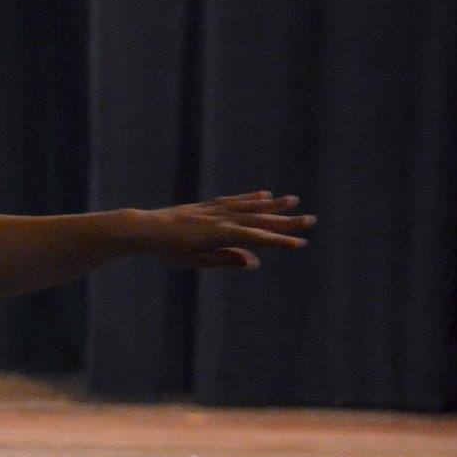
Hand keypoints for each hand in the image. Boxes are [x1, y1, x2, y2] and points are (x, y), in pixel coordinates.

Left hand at [131, 190, 314, 268]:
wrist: (145, 228)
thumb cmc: (168, 250)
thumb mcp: (196, 261)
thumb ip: (225, 260)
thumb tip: (254, 262)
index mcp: (220, 234)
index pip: (257, 238)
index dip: (280, 240)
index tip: (301, 243)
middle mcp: (221, 218)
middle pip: (259, 219)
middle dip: (286, 221)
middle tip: (311, 219)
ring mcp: (215, 209)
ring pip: (250, 206)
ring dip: (273, 205)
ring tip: (293, 200)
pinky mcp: (207, 206)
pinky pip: (235, 200)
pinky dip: (251, 198)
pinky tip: (264, 195)